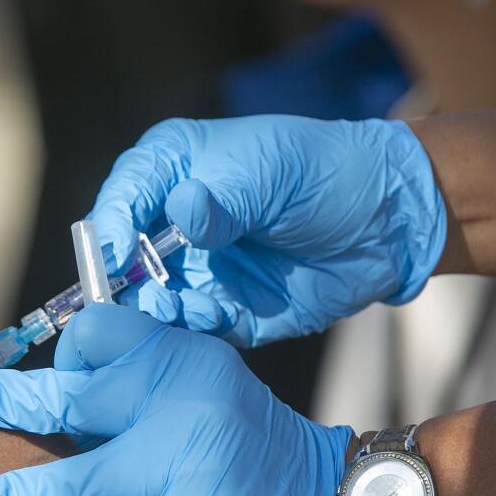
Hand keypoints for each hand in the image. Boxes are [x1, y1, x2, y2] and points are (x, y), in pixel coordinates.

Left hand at [0, 304, 360, 495]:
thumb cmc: (245, 450)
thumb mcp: (202, 389)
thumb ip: (135, 384)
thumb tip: (45, 390)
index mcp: (181, 356)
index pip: (93, 337)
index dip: (46, 362)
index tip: (6, 385)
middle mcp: (185, 396)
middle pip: (68, 402)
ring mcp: (190, 462)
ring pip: (74, 483)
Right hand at [90, 115, 447, 346]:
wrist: (385, 224)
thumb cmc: (326, 175)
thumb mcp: (273, 173)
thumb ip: (223, 198)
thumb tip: (182, 211)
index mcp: (176, 169)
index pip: (123, 196)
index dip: (110, 226)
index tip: (114, 255)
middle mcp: (173, 222)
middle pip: (121, 256)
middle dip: (124, 280)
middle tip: (142, 295)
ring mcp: (194, 268)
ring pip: (149, 298)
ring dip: (159, 308)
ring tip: (186, 306)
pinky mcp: (220, 308)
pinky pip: (190, 327)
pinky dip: (195, 326)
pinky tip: (217, 315)